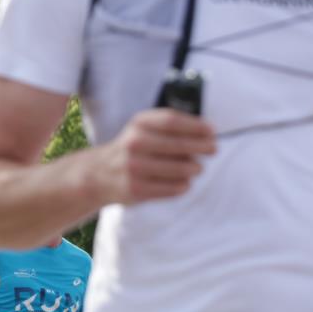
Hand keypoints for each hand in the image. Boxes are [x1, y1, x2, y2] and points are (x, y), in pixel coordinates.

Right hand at [97, 108, 215, 204]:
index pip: (173, 122)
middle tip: (213, 150)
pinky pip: (172, 188)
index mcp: (138, 124)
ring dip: (195, 168)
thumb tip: (207, 133)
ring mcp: (134, 167)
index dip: (197, 126)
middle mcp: (134, 143)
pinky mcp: (137, 189)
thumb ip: (169, 125)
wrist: (99, 174)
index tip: (211, 132)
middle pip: (179, 145)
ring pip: (180, 168)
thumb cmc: (131, 148)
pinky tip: (184, 182)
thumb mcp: (142, 128)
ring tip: (197, 168)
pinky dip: (183, 185)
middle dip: (202, 147)